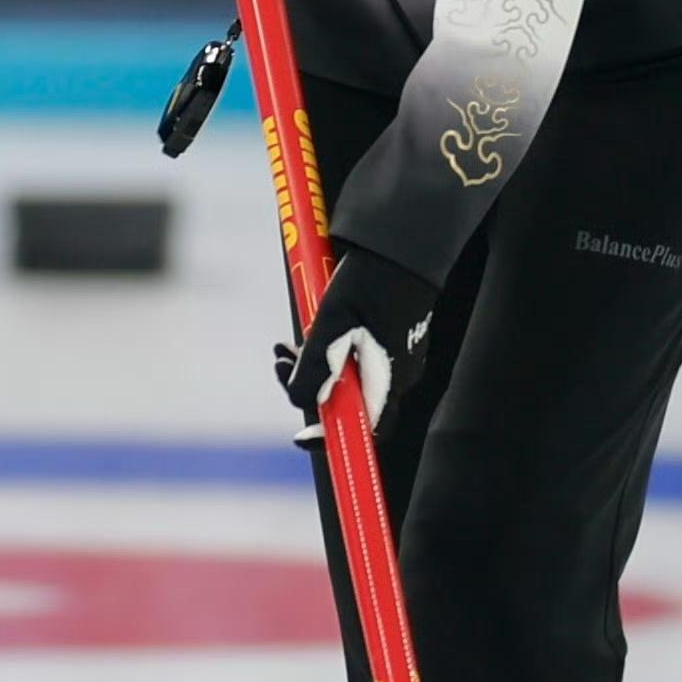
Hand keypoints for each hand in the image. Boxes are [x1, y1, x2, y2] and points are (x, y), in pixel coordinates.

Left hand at [278, 240, 434, 437]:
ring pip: (348, 378)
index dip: (331, 438)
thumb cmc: (370, 282)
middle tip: (280, 363)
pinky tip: (310, 331)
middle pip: (348, 403)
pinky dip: (328, 351)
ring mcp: (395, 357)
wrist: (401, 244)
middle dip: (308, 390)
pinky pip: (355, 358)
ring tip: (285, 346)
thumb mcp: (332, 324)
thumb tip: (299, 401)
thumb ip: (315, 367)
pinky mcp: (390, 338)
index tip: (300, 436)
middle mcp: (397, 376)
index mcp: (388, 380)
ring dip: (312, 368)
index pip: (365, 431)